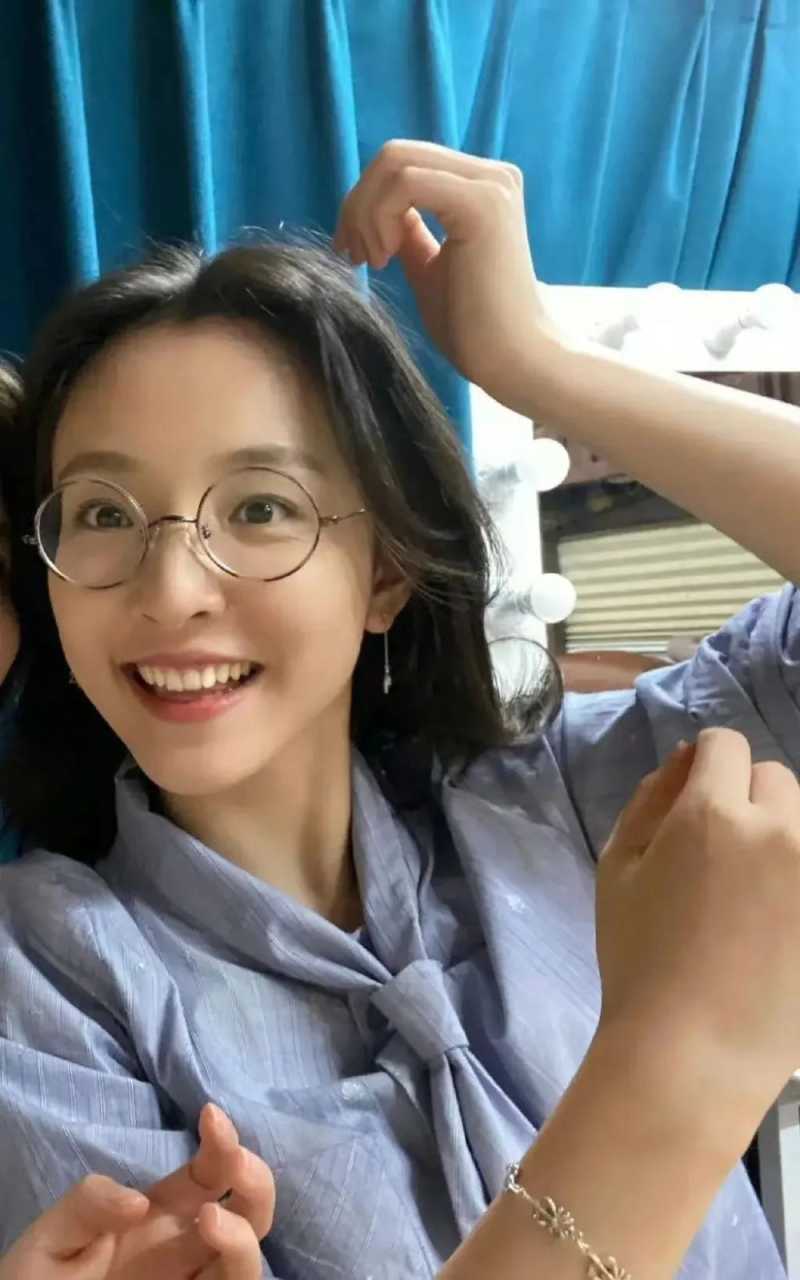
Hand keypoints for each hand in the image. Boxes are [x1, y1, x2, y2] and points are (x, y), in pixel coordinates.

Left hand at [0, 1103, 273, 1279]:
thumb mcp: (50, 1239)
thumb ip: (87, 1205)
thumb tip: (140, 1201)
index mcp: (160, 1218)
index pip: (211, 1172)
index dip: (222, 1140)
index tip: (211, 1115)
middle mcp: (185, 1250)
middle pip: (249, 1210)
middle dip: (255, 1179)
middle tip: (235, 1165)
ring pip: (247, 1259)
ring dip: (244, 1234)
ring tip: (210, 1218)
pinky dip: (237, 1268)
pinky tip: (209, 1246)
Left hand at [334, 139, 561, 413]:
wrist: (512, 360)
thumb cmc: (474, 328)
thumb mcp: (428, 268)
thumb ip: (408, 234)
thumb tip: (375, 211)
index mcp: (479, 188)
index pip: (403, 165)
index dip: (363, 201)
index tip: (350, 251)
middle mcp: (490, 175)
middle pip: (394, 155)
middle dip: (358, 203)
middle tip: (352, 255)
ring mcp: (489, 184)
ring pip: (396, 163)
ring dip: (366, 213)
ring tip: (373, 261)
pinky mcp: (482, 202)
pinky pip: (406, 183)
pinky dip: (380, 217)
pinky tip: (386, 259)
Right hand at [595, 727, 799, 1136]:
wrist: (691, 1054)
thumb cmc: (638, 960)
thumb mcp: (617, 869)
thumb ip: (650, 799)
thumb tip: (686, 758)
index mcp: (712, 814)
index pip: (725, 745)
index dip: (705, 763)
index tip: (693, 797)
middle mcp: (778, 831)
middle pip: (774, 779)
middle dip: (746, 799)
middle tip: (718, 855)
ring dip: (778, 839)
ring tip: (751, 898)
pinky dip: (791, 883)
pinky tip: (771, 924)